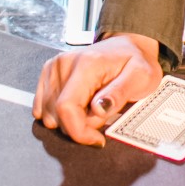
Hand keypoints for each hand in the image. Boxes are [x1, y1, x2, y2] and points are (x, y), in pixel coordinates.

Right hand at [33, 33, 162, 146]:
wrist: (128, 46)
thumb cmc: (136, 62)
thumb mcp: (141, 77)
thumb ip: (119, 94)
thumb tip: (98, 110)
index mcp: (86, 64)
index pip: (66, 107)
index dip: (79, 132)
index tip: (97, 139)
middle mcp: (64, 63)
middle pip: (57, 115)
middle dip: (80, 125)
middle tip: (102, 114)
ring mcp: (53, 68)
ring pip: (49, 115)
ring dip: (71, 120)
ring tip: (92, 107)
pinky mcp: (48, 74)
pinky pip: (43, 108)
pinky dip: (60, 114)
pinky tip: (79, 105)